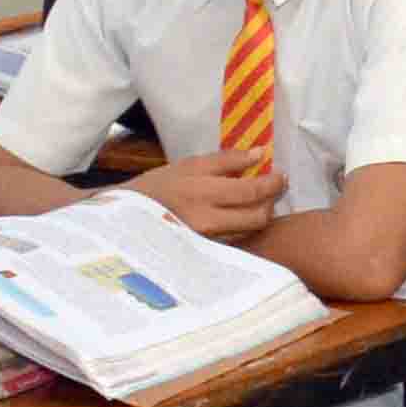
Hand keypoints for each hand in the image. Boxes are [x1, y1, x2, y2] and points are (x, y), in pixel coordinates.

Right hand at [134, 147, 281, 240]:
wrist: (124, 219)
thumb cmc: (157, 187)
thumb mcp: (188, 165)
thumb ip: (226, 160)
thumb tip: (260, 153)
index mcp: (201, 193)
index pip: (251, 192)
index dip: (273, 184)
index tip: (281, 175)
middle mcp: (206, 221)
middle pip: (257, 217)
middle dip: (271, 202)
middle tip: (274, 188)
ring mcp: (206, 241)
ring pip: (249, 231)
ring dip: (260, 215)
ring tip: (256, 200)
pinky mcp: (204, 253)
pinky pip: (235, 241)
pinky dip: (243, 227)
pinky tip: (239, 216)